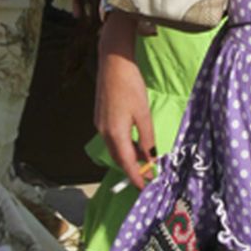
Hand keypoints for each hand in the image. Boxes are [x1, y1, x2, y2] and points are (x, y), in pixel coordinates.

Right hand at [96, 10, 154, 188]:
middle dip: (131, 170)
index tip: (144, 188)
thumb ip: (147, 137)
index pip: (125, 163)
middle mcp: (104, 132)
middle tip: (147, 177)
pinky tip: (136, 144)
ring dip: (129, 157)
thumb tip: (150, 156)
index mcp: (115, 133)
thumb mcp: (143, 112)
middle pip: (118, 158)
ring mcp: (100, 124)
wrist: (112, 63)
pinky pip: (114, 138)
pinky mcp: (102, 117)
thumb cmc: (130, 85)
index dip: (135, 176)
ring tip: (145, 163)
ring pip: (115, 148)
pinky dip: (124, 145)